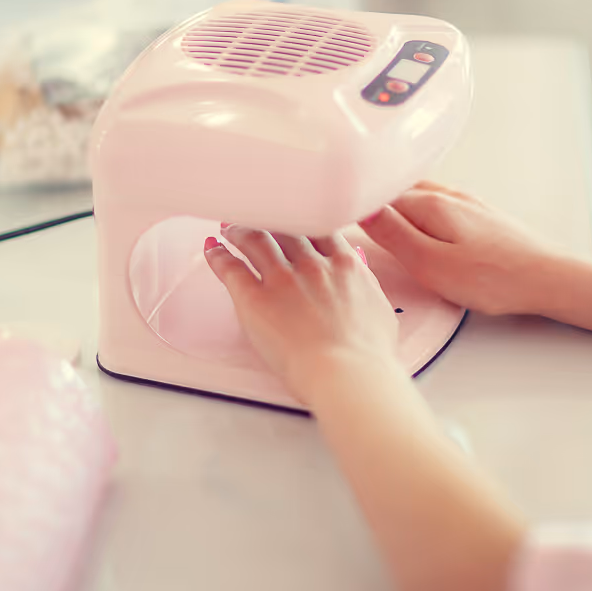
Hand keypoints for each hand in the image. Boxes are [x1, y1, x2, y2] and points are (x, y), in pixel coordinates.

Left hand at [204, 225, 401, 406]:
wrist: (347, 373)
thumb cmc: (367, 353)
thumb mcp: (378, 308)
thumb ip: (365, 282)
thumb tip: (358, 269)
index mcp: (343, 264)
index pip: (318, 227)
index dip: (302, 219)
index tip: (292, 219)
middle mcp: (311, 264)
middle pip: (284, 227)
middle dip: (268, 219)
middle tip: (256, 217)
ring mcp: (282, 279)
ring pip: (254, 240)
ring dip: (239, 230)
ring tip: (229, 228)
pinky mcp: (254, 299)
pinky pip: (230, 268)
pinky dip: (218, 256)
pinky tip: (213, 250)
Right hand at [360, 181, 561, 316]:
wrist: (550, 278)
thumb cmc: (495, 278)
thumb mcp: (432, 264)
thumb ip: (394, 236)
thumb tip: (361, 211)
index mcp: (430, 204)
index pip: (376, 195)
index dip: (350, 202)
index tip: (327, 209)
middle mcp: (447, 195)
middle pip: (395, 188)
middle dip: (369, 195)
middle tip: (341, 205)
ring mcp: (465, 202)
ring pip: (415, 194)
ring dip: (392, 199)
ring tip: (370, 209)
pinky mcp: (479, 215)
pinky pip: (434, 202)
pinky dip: (414, 207)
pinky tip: (413, 219)